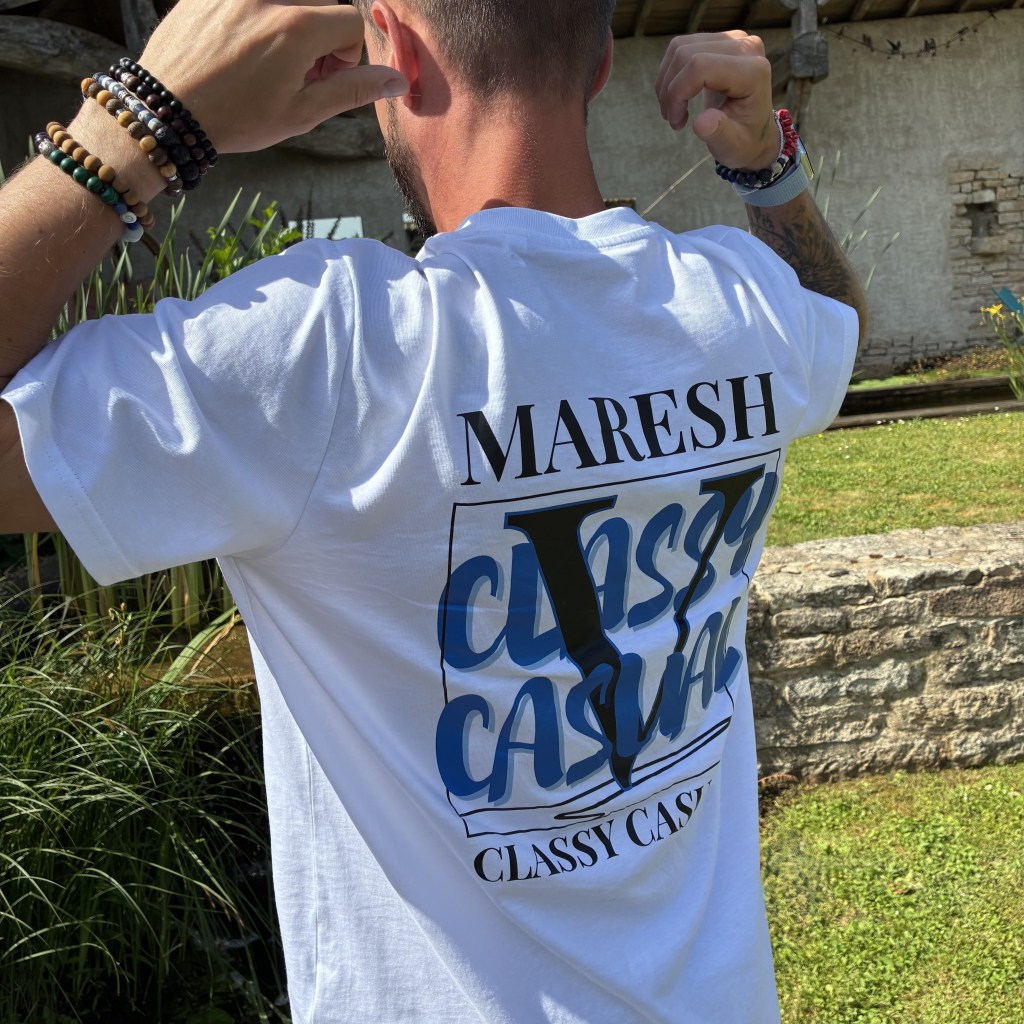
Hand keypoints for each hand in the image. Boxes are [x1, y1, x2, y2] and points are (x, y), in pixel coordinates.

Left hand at [136, 0, 408, 153]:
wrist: (166, 109)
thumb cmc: (235, 118)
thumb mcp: (301, 113)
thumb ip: (353, 91)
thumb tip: (398, 81)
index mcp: (297, 28)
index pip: (351, 23)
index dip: (347, 56)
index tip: (324, 79)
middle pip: (323, 1)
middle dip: (322, 33)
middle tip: (299, 71)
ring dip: (293, 20)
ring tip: (270, 57)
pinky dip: (260, 14)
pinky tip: (241, 47)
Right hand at [655, 31, 776, 171]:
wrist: (754, 129)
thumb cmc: (744, 141)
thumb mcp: (733, 146)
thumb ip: (719, 133)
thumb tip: (701, 123)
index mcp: (754, 73)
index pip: (700, 66)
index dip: (677, 92)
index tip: (676, 122)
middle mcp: (745, 47)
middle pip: (686, 54)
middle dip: (670, 90)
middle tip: (672, 118)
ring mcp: (733, 38)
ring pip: (679, 48)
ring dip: (666, 82)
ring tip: (673, 108)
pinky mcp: (720, 39)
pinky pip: (682, 46)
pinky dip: (671, 73)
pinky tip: (677, 94)